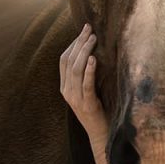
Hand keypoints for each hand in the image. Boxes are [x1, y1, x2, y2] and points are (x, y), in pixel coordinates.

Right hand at [59, 23, 108, 146]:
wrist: (101, 135)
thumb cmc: (98, 110)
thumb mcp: (87, 91)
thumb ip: (85, 75)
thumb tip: (94, 51)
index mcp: (64, 87)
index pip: (64, 60)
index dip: (72, 43)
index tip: (83, 30)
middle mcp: (66, 91)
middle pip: (69, 61)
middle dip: (79, 42)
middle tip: (89, 29)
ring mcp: (75, 98)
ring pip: (75, 70)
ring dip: (84, 51)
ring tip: (93, 39)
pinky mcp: (87, 104)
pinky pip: (86, 85)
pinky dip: (89, 70)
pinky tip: (93, 59)